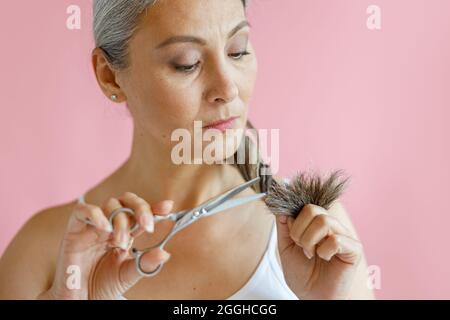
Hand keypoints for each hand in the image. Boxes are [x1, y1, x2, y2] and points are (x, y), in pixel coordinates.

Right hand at [41, 192, 172, 299]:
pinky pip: (82, 210)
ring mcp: (92, 226)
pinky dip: (96, 214)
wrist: (80, 300)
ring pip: (110, 204)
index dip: (154, 207)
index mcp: (125, 233)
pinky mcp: (73, 230)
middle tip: (147, 226)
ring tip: (121, 243)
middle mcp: (110, 225)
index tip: (168, 206)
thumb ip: (145, 263)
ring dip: (121, 221)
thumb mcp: (128, 274)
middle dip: (140, 209)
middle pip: (126, 201)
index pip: (140, 213)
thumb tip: (165, 253)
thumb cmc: (102, 286)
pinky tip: (105, 229)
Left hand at [275, 204, 362, 299]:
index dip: (293, 220)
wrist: (311, 297)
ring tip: (310, 254)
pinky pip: (336, 239)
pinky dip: (324, 251)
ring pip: (324, 221)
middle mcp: (331, 226)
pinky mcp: (354, 249)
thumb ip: (284, 226)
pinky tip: (325, 259)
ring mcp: (344, 235)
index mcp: (316, 223)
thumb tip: (282, 207)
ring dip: (310, 241)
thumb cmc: (302, 274)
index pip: (304, 206)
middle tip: (300, 247)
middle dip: (299, 230)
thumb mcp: (286, 247)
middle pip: (312, 209)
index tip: (292, 237)